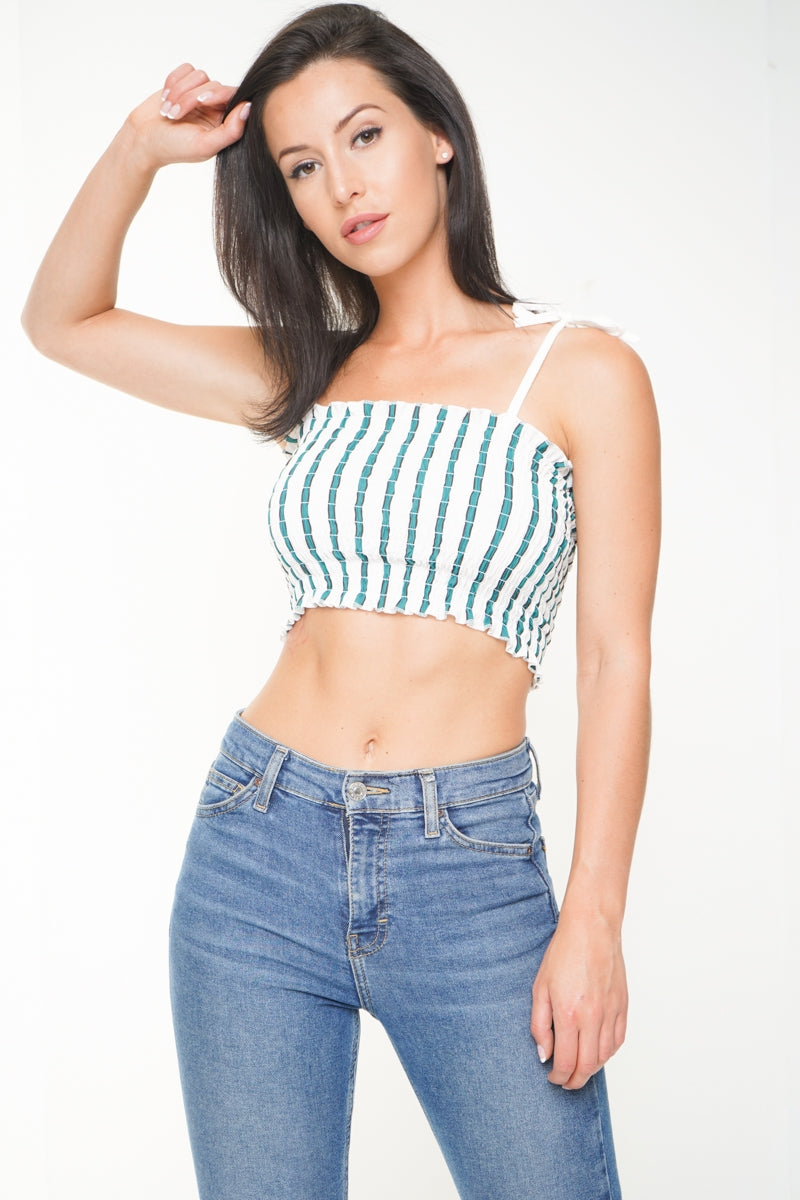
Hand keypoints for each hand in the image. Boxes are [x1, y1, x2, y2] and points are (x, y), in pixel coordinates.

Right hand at [124, 63, 250, 171]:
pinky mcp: (184, 83)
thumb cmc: (172, 147)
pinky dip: (173, 81)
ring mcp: (199, 95)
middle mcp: (215, 108)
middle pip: (214, 85)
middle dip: (191, 97)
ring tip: (168, 111)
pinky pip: (186, 69)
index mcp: (224, 124)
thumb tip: (248, 109)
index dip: (217, 94)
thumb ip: (231, 131)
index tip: (202, 102)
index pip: (233, 97)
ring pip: (199, 75)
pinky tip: (165, 99)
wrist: (142, 139)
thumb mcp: (205, 145)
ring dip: (179, 91)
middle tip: (174, 115)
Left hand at [530, 908, 627, 1089]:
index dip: (558, 1077)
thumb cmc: (563, 954)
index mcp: (568, 1014)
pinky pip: (618, 1040)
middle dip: (575, 1080)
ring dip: (591, 1069)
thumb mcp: (540, 988)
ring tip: (579, 1068)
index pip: (566, 1062)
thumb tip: (544, 1054)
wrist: (592, 930)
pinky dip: (607, 1053)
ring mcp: (611, 1013)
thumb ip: (539, 1025)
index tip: (552, 1077)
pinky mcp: (623, 1006)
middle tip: (565, 1081)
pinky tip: (597, 1051)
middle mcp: (593, 1018)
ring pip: (605, 1057)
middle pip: (588, 1066)